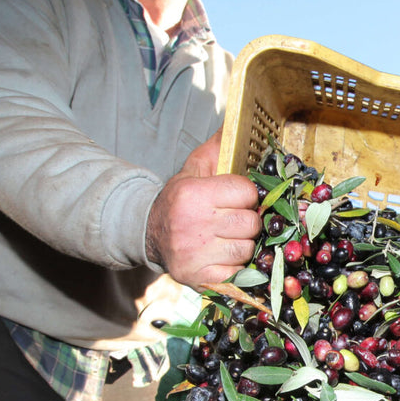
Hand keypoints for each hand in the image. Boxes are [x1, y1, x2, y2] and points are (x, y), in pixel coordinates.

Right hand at [146, 133, 260, 287]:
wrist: (149, 234)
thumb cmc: (179, 200)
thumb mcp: (194, 169)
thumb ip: (218, 148)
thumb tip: (236, 122)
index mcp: (194, 194)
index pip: (247, 192)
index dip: (246, 195)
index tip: (235, 197)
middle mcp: (193, 225)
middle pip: (250, 223)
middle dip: (246, 220)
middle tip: (231, 219)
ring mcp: (196, 255)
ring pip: (247, 249)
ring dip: (242, 244)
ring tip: (225, 237)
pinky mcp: (199, 278)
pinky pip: (238, 272)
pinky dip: (235, 265)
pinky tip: (222, 255)